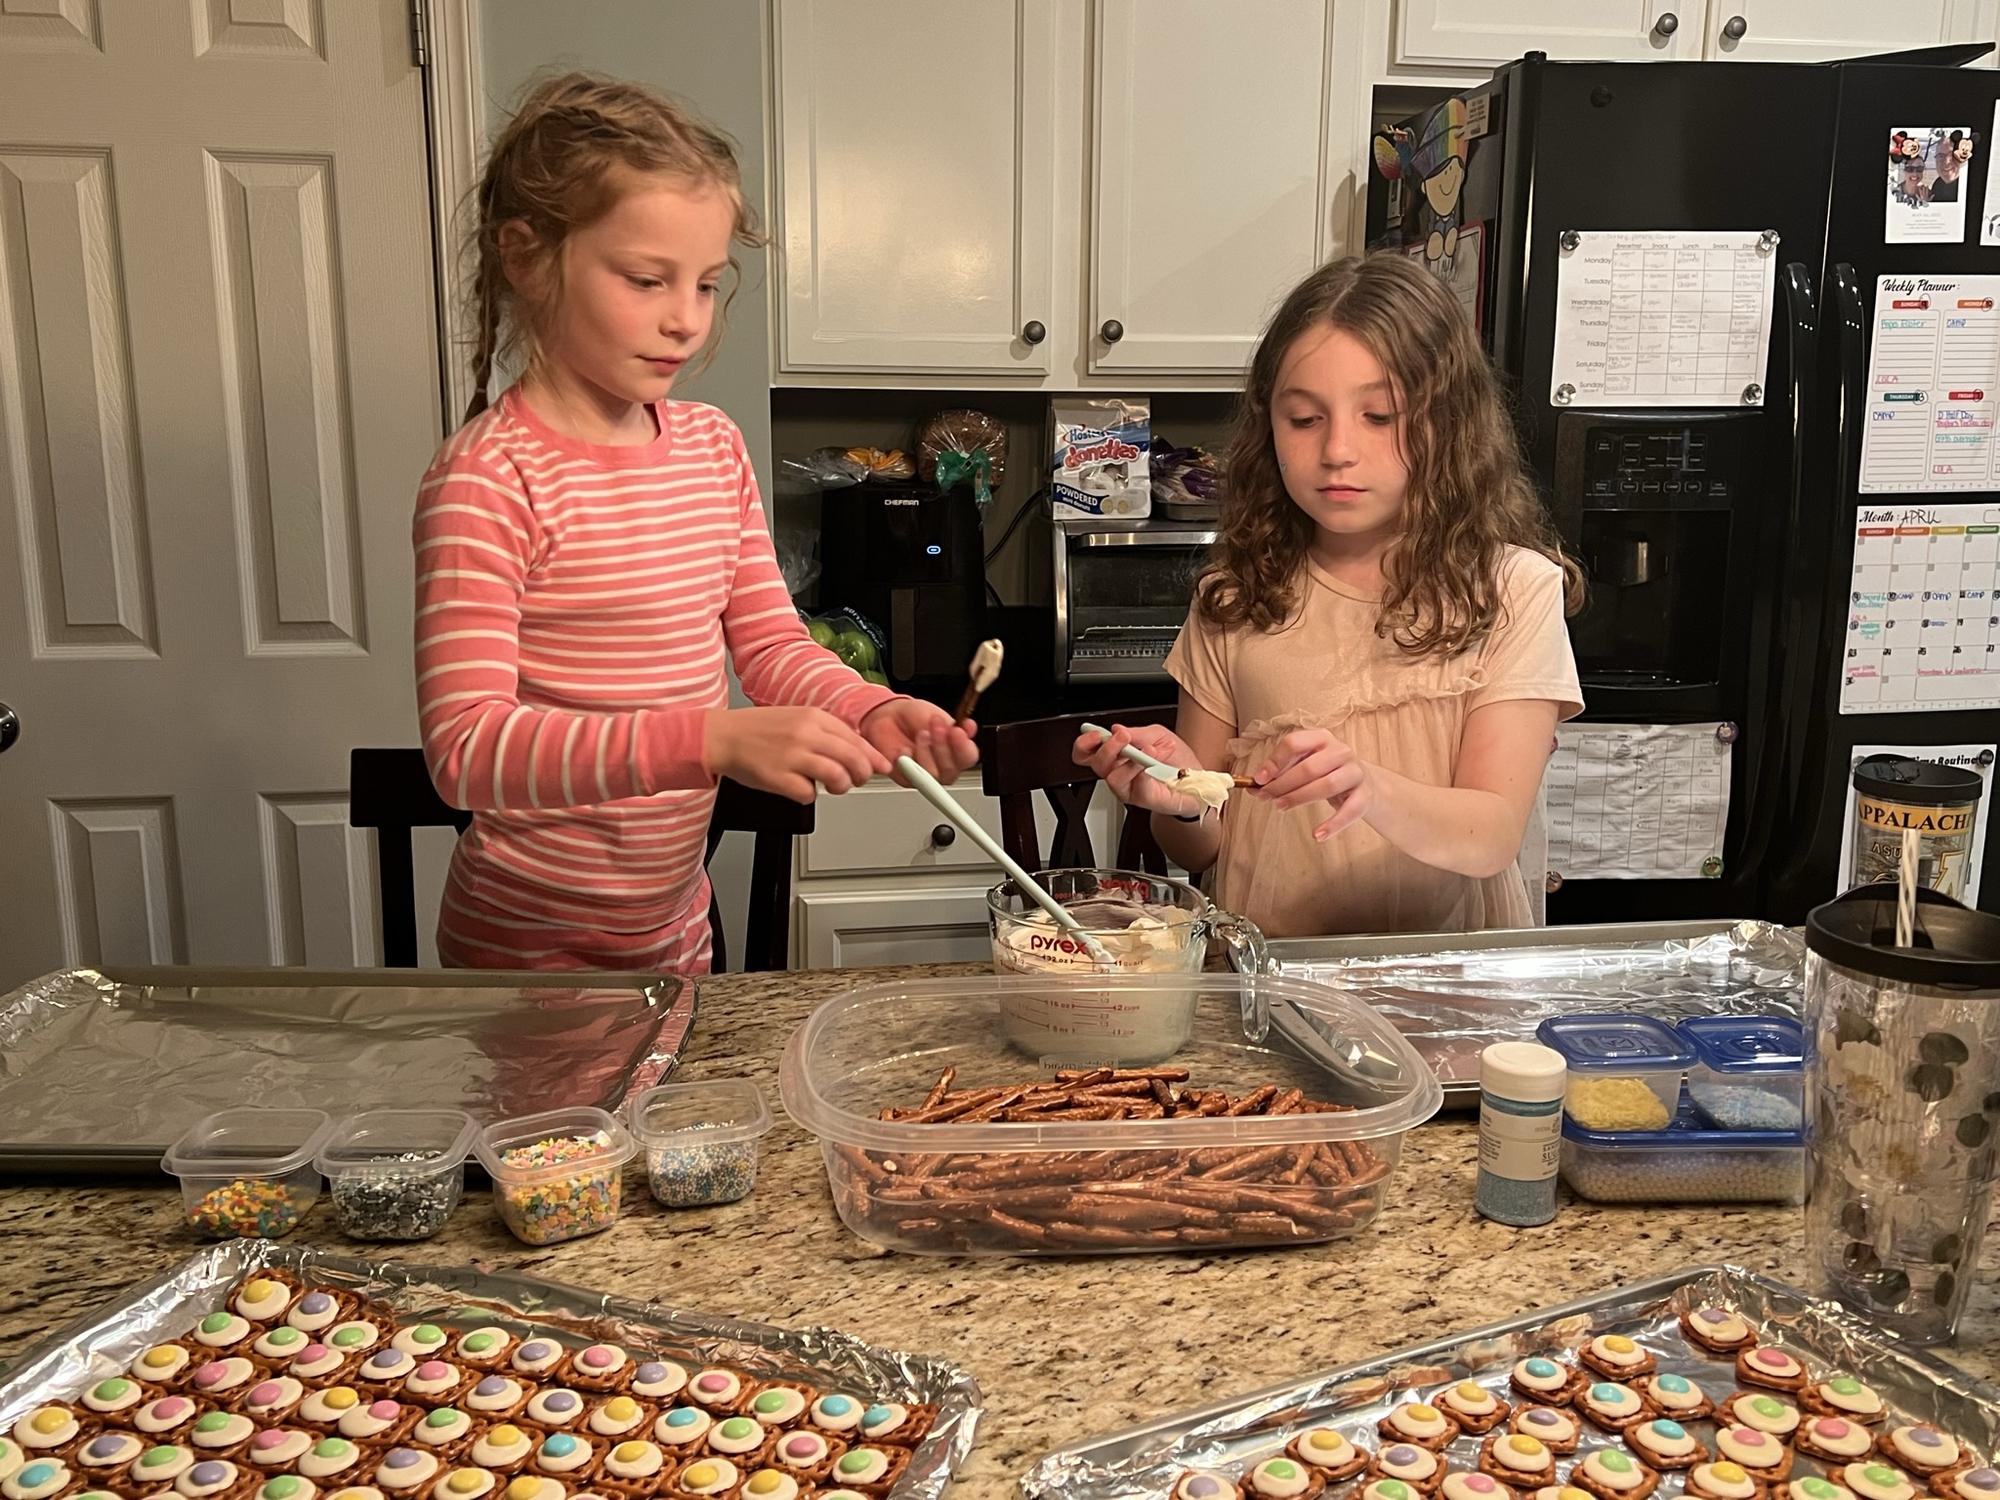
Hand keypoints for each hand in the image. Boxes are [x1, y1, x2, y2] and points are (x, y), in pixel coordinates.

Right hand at [702, 707, 890, 803]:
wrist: (722, 736)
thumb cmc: (758, 730)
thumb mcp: (797, 718)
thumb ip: (826, 732)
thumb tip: (857, 750)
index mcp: (814, 717)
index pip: (856, 739)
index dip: (873, 757)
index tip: (882, 766)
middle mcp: (806, 734)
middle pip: (854, 759)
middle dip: (862, 774)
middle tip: (856, 779)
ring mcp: (793, 756)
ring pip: (838, 778)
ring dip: (839, 786)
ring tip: (829, 785)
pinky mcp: (779, 778)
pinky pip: (809, 794)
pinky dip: (808, 795)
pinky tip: (798, 787)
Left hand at [860, 699, 980, 785]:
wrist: (889, 717)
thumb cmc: (914, 717)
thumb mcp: (935, 715)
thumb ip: (951, 726)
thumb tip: (968, 728)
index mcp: (957, 751)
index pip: (968, 757)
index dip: (963, 747)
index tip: (957, 732)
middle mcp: (944, 767)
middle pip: (951, 770)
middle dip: (942, 747)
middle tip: (935, 728)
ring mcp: (926, 775)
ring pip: (931, 775)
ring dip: (925, 752)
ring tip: (920, 734)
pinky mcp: (908, 779)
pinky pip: (909, 776)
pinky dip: (906, 761)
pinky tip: (904, 749)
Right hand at [1071, 721, 1203, 817]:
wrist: (1198, 779)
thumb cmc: (1177, 759)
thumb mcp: (1159, 736)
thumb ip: (1137, 733)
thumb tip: (1116, 729)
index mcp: (1118, 754)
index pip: (1088, 751)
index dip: (1084, 743)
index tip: (1094, 733)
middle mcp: (1119, 771)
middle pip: (1096, 764)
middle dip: (1107, 748)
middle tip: (1122, 738)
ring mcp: (1129, 787)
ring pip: (1112, 778)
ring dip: (1128, 761)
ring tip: (1146, 752)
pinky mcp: (1142, 799)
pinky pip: (1136, 786)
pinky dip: (1143, 773)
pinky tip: (1153, 766)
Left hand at [1253, 728, 1377, 840]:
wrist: (1363, 784)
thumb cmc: (1325, 773)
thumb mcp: (1304, 766)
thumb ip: (1280, 773)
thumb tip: (1253, 785)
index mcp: (1321, 739)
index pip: (1294, 743)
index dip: (1275, 761)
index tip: (1260, 779)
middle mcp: (1340, 751)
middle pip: (1309, 767)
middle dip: (1284, 784)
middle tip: (1267, 797)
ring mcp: (1355, 772)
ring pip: (1328, 785)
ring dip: (1300, 798)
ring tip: (1281, 807)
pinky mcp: (1365, 795)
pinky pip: (1349, 811)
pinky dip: (1333, 824)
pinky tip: (1318, 835)